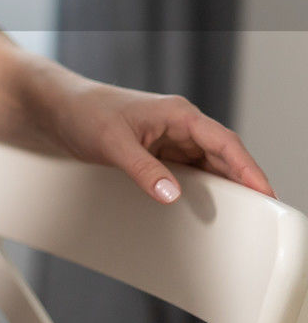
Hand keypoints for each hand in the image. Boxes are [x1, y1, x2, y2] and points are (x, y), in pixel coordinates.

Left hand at [46, 79, 275, 203]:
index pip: (224, 142)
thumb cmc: (84, 112)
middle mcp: (178, 124)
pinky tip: (202, 205)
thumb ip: (143, 169)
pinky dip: (197, 187)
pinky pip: (186, 170)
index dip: (248, 169)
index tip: (265, 193)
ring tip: (238, 214)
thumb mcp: (112, 143)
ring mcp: (167, 138)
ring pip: (206, 164)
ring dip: (220, 186)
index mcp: (177, 114)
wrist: (57, 108)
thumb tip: (171, 194)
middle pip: (222, 155)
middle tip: (260, 212)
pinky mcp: (155, 151)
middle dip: (242, 181)